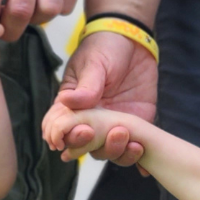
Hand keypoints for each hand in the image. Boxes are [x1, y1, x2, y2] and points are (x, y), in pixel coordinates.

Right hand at [53, 31, 157, 168]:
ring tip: (122, 135)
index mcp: (73, 108)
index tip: (60, 141)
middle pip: (84, 147)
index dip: (59, 138)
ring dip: (114, 150)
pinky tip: (140, 158)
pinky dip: (136, 157)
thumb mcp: (93, 63)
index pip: (60, 128)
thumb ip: (85, 86)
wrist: (134, 41)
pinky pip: (133, 149)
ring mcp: (113, 127)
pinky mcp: (135, 127)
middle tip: (90, 133)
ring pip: (109, 152)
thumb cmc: (105, 47)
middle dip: (85, 145)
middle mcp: (92, 122)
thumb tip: (67, 101)